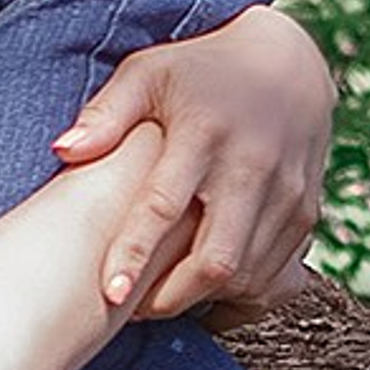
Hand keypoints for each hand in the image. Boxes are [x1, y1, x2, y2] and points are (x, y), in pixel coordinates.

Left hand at [52, 5, 331, 318]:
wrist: (288, 63)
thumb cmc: (199, 70)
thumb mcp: (149, 74)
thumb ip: (107, 113)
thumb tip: (63, 151)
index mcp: (204, 131)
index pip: (165, 204)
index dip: (136, 254)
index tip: (110, 294)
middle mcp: (252, 164)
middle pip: (216, 258)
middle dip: (172, 297)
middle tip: (135, 306)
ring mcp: (287, 191)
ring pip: (248, 275)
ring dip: (204, 299)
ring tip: (166, 295)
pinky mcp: (306, 210)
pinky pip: (275, 274)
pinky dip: (239, 293)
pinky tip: (208, 288)